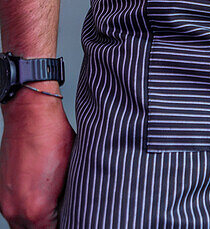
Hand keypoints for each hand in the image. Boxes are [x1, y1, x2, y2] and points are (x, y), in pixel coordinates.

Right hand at [0, 90, 74, 228]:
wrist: (30, 116)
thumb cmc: (54, 138)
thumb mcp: (72, 172)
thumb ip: (69, 198)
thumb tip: (76, 208)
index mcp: (36, 210)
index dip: (68, 225)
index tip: (77, 220)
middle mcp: (16, 211)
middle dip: (51, 226)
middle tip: (67, 216)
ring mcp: (6, 202)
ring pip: (22, 226)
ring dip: (38, 223)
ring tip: (56, 211)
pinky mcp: (2, 192)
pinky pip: (15, 213)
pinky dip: (28, 213)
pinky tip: (44, 202)